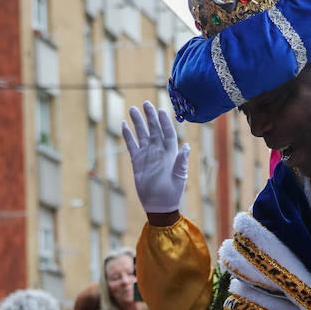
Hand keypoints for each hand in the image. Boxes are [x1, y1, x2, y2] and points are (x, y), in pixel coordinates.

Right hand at [122, 102, 189, 216]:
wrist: (159, 205)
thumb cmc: (172, 193)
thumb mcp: (179, 177)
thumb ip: (181, 162)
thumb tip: (187, 147)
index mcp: (171, 153)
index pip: (168, 133)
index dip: (165, 122)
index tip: (161, 111)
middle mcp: (159, 151)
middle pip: (154, 129)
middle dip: (150, 116)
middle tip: (145, 104)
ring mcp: (147, 154)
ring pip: (142, 134)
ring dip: (138, 122)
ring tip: (132, 109)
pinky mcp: (137, 161)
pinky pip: (132, 145)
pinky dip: (127, 135)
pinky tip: (123, 124)